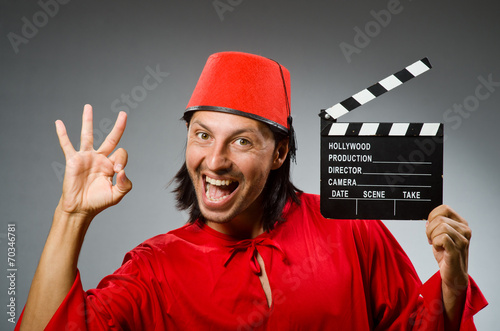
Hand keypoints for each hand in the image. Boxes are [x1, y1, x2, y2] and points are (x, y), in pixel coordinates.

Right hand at [55, 104, 131, 218]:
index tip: (118, 171)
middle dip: (118, 126)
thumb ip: (125, 184)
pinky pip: (67, 145)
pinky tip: (59, 122)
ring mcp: (86, 157)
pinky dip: (62, 134)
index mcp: (111, 165)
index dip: (121, 160)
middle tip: (123, 114)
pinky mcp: (73, 160)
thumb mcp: (117, 195)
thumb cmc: (99, 201)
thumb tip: (122, 170)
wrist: (81, 208)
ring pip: (88, 135)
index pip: (121, 153)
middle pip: (111, 138)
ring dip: (88, 120)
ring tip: (88, 107)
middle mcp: (100, 158)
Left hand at [426, 205, 469, 293]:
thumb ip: (435, 226)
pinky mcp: (457, 249)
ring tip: (435, 244)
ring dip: (432, 236)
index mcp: (461, 224)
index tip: (430, 227)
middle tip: (431, 239)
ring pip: (440, 227)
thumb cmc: (447, 255)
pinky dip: (435, 242)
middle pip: (440, 218)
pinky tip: (438, 248)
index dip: (432, 216)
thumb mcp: (440, 237)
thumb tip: (428, 221)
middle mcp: (464, 230)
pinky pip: (442, 238)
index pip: (444, 208)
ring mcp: (462, 240)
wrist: (453, 274)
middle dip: (430, 229)